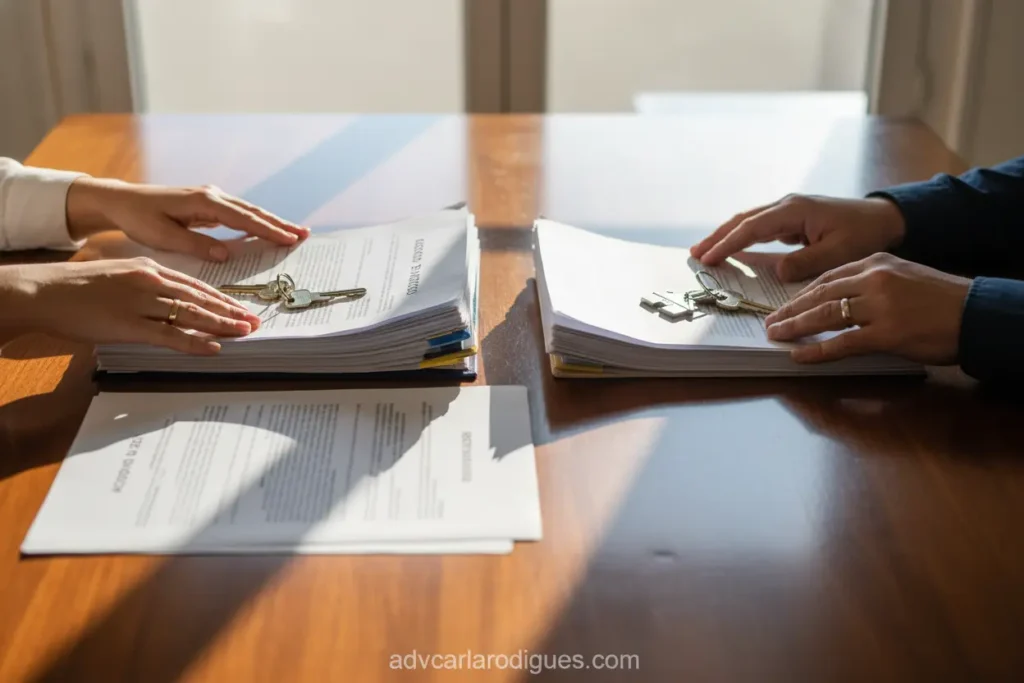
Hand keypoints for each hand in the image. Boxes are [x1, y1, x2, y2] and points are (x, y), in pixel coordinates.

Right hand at [2, 257, 261, 354]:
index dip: (222, 297)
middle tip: (255, 321)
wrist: (47, 291)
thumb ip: (147, 284)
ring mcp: (143, 303)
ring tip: (246, 332)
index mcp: (149, 268)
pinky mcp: (131, 325)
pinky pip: (171, 336)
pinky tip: (215, 348)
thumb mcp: (120, 275)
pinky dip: (196, 343)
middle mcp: (151, 282)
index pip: (195, 284)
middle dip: (231, 311)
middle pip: (201, 298)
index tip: (241, 306)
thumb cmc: (79, 286)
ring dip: (222, 325)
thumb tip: (171, 300)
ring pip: (192, 315)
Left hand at [66, 179, 309, 260]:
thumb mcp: (163, 236)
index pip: (244, 218)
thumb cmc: (138, 218)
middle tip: (304, 235)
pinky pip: (238, 214)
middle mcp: (211, 195)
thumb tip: (226, 254)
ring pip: (248, 211)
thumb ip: (196, 245)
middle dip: (280, 224)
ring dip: (271, 222)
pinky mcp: (207, 204)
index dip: (269, 230)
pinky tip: (267, 229)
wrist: (121, 200)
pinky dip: (256, 221)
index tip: (290, 239)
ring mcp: (210, 198)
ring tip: (294, 233)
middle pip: (253, 211)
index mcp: (204, 202)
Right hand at [690, 194, 906, 281]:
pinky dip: (741, 238)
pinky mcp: (792, 220)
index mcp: (794, 210)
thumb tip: (776, 271)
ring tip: (704, 251)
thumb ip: (806, 263)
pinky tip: (732, 248)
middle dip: (717, 237)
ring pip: (748, 223)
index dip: (727, 244)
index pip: (751, 228)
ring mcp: (788, 211)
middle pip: (742, 221)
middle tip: (695, 254)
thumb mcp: (838, 252)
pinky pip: (759, 228)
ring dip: (725, 236)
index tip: (708, 258)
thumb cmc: (864, 233)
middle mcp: (786, 206)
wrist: (884, 218)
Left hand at [764, 253, 970, 364]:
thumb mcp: (902, 278)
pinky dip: (817, 350)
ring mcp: (880, 306)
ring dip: (795, 327)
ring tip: (776, 336)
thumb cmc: (941, 300)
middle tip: (769, 322)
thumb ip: (870, 285)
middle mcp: (874, 279)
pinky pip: (843, 343)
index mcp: (876, 263)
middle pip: (819, 294)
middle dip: (790, 310)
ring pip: (825, 315)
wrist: (977, 312)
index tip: (783, 305)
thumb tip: (837, 303)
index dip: (801, 293)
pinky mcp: (887, 333)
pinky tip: (800, 356)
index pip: (828, 276)